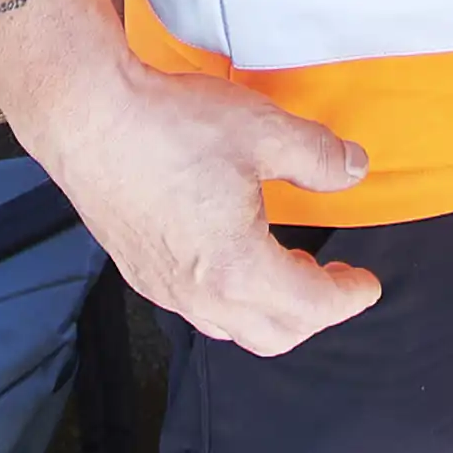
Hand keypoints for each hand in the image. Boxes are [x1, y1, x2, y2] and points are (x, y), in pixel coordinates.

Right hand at [23, 53, 383, 355]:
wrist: (86, 116)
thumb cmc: (169, 126)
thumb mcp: (264, 132)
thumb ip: (319, 158)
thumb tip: (354, 169)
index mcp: (237, 269)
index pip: (311, 309)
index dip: (348, 299)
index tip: (366, 285)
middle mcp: (198, 294)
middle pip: (273, 336)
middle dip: (313, 315)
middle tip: (333, 280)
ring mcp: (162, 288)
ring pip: (230, 329)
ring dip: (269, 311)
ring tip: (287, 270)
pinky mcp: (137, 272)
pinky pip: (196, 309)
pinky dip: (230, 301)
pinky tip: (233, 260)